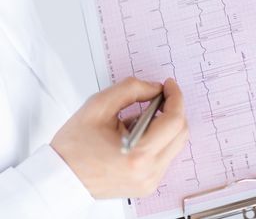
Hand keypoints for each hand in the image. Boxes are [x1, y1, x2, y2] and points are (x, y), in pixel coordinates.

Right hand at [51, 77, 187, 198]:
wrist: (61, 176)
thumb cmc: (74, 146)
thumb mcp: (99, 105)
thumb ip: (132, 89)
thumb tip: (155, 88)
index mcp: (138, 154)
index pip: (174, 121)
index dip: (175, 97)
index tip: (169, 85)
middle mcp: (148, 173)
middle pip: (180, 132)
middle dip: (173, 108)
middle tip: (158, 96)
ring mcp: (149, 182)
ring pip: (175, 143)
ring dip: (164, 123)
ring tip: (138, 118)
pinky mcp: (147, 184)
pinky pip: (164, 154)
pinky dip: (158, 137)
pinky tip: (137, 132)